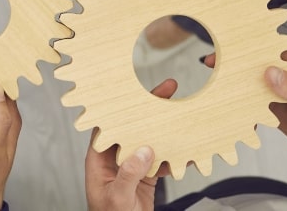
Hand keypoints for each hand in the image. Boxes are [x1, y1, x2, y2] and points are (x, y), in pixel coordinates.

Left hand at [85, 80, 173, 210]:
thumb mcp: (117, 197)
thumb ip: (128, 174)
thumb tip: (142, 150)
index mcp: (99, 159)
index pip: (110, 125)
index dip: (124, 106)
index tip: (139, 92)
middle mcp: (115, 158)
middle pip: (132, 126)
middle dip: (150, 108)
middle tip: (169, 89)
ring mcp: (131, 166)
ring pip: (149, 140)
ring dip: (165, 128)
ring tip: (181, 111)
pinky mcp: (146, 176)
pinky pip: (162, 159)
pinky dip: (176, 154)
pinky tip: (188, 147)